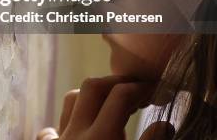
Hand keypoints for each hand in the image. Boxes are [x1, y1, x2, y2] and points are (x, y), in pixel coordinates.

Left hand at [36, 76, 172, 139]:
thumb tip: (166, 123)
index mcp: (102, 138)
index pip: (121, 95)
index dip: (142, 88)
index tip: (157, 91)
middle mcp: (75, 134)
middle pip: (93, 87)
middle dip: (116, 83)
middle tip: (137, 90)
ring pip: (71, 100)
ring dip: (92, 97)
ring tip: (112, 105)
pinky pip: (50, 130)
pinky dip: (65, 125)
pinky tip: (78, 132)